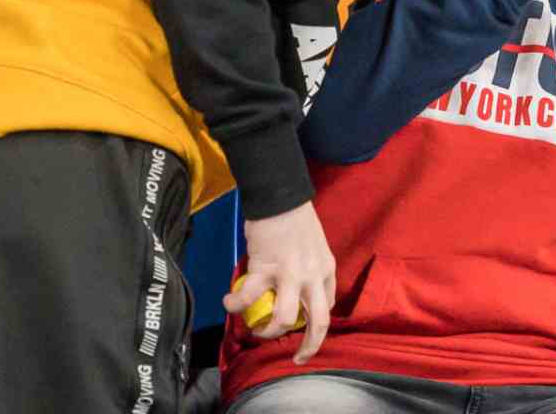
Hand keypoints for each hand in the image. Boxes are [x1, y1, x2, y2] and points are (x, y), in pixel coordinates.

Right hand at [224, 201, 334, 364]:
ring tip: (254, 328)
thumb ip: (311, 270)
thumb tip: (297, 292)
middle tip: (296, 358)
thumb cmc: (295, 219)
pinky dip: (235, 305)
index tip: (302, 332)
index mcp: (327, 270)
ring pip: (285, 319)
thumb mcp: (316, 247)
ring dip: (268, 331)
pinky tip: (228, 304)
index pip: (327, 307)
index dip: (315, 326)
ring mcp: (291, 274)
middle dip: (309, 347)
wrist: (280, 197)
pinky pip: (249, 297)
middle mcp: (314, 276)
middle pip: (318, 323)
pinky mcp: (266, 268)